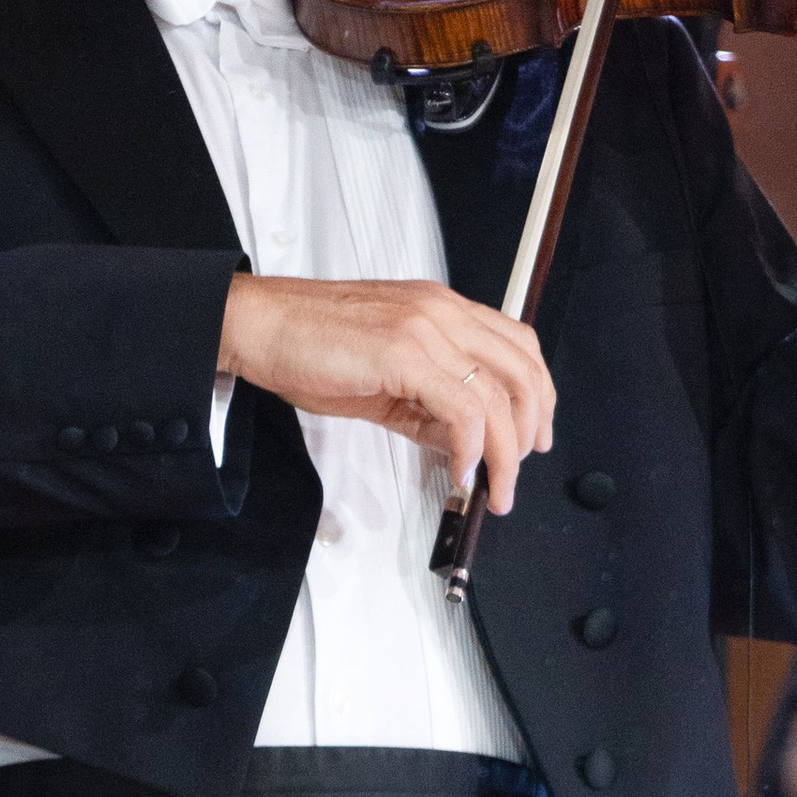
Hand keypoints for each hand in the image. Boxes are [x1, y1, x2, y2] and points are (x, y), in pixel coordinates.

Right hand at [218, 273, 554, 516]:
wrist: (258, 325)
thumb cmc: (307, 343)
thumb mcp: (383, 377)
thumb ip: (427, 407)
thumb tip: (460, 443)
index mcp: (441, 309)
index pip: (518, 346)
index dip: (537, 396)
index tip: (532, 436)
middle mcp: (441, 311)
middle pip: (521, 370)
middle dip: (531, 430)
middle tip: (518, 472)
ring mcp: (426, 327)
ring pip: (497, 394)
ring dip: (505, 452)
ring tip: (494, 487)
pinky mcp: (404, 351)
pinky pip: (461, 408)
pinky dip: (471, 447)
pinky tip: (462, 470)